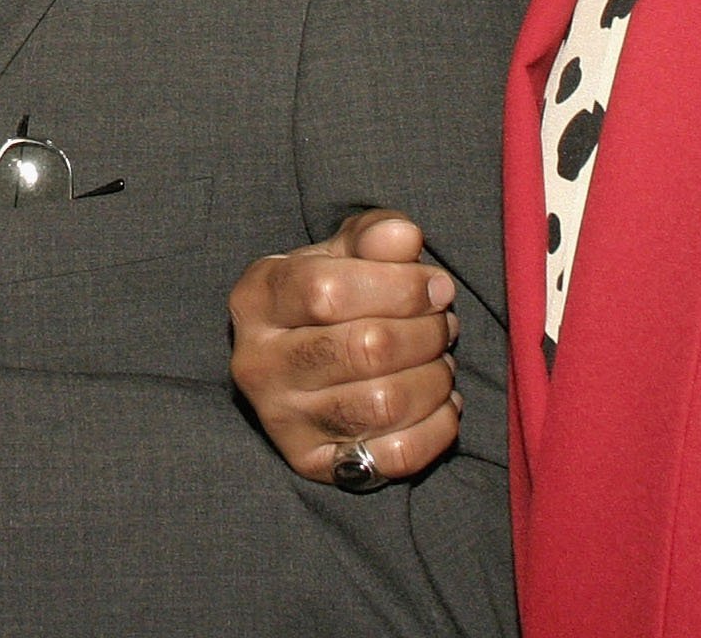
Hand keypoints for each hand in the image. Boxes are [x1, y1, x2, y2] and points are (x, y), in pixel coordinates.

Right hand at [228, 208, 461, 486]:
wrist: (302, 360)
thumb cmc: (329, 296)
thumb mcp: (342, 253)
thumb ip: (373, 237)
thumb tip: (404, 239)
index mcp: (257, 298)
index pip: (328, 292)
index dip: (400, 287)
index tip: (437, 286)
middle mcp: (258, 364)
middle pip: (366, 348)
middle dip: (425, 333)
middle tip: (443, 323)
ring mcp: (282, 420)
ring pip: (385, 404)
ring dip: (435, 378)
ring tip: (440, 360)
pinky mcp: (314, 464)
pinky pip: (396, 456)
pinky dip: (437, 427)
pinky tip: (441, 402)